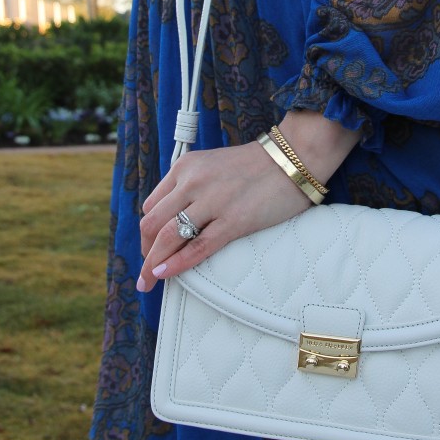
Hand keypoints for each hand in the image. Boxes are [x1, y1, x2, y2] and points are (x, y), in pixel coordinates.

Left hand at [136, 111, 360, 291]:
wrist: (294, 157)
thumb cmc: (257, 165)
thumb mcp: (213, 165)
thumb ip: (194, 186)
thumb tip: (179, 217)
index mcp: (185, 167)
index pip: (151, 205)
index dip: (148, 232)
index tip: (152, 249)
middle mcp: (192, 182)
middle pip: (152, 223)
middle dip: (145, 251)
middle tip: (147, 271)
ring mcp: (213, 201)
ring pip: (168, 237)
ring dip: (152, 264)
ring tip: (147, 283)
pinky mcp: (234, 220)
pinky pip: (197, 247)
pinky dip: (175, 264)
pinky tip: (164, 275)